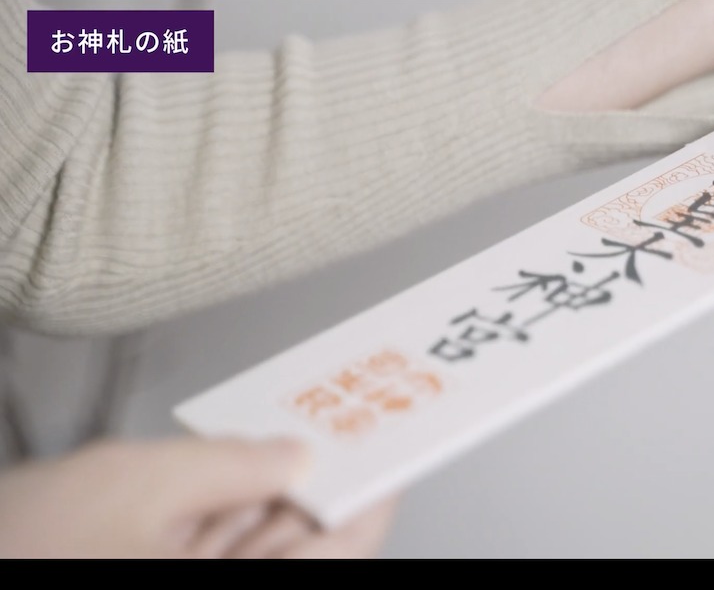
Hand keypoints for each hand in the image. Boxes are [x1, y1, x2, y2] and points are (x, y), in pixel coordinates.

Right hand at [0, 437, 397, 557]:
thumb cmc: (21, 547)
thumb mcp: (140, 484)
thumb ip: (231, 465)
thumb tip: (294, 453)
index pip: (339, 552)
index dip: (368, 504)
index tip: (387, 460)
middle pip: (301, 546)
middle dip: (322, 487)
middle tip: (344, 430)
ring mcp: (192, 582)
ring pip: (260, 544)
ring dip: (280, 492)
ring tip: (301, 435)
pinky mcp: (161, 570)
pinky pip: (218, 545)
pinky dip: (233, 506)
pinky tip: (242, 464)